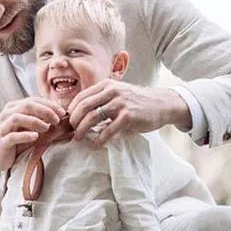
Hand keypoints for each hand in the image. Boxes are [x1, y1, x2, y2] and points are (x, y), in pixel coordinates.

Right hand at [0, 99, 66, 180]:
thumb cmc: (14, 139)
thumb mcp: (27, 126)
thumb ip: (39, 118)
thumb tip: (63, 115)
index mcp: (14, 107)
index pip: (33, 100)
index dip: (49, 105)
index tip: (63, 112)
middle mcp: (7, 114)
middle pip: (27, 105)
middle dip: (45, 111)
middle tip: (57, 120)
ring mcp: (2, 127)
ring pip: (17, 118)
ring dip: (35, 121)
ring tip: (47, 128)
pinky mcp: (1, 142)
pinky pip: (12, 136)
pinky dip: (25, 135)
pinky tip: (35, 137)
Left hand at [67, 80, 188, 146]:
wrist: (162, 104)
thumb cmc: (136, 101)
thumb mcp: (117, 93)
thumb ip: (101, 99)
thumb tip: (80, 113)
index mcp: (106, 85)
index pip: (81, 97)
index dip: (71, 110)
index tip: (69, 121)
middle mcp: (111, 92)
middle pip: (83, 107)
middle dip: (74, 121)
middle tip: (72, 131)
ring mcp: (120, 104)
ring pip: (92, 118)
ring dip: (82, 130)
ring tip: (79, 138)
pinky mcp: (128, 117)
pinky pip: (108, 130)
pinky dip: (99, 139)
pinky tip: (96, 145)